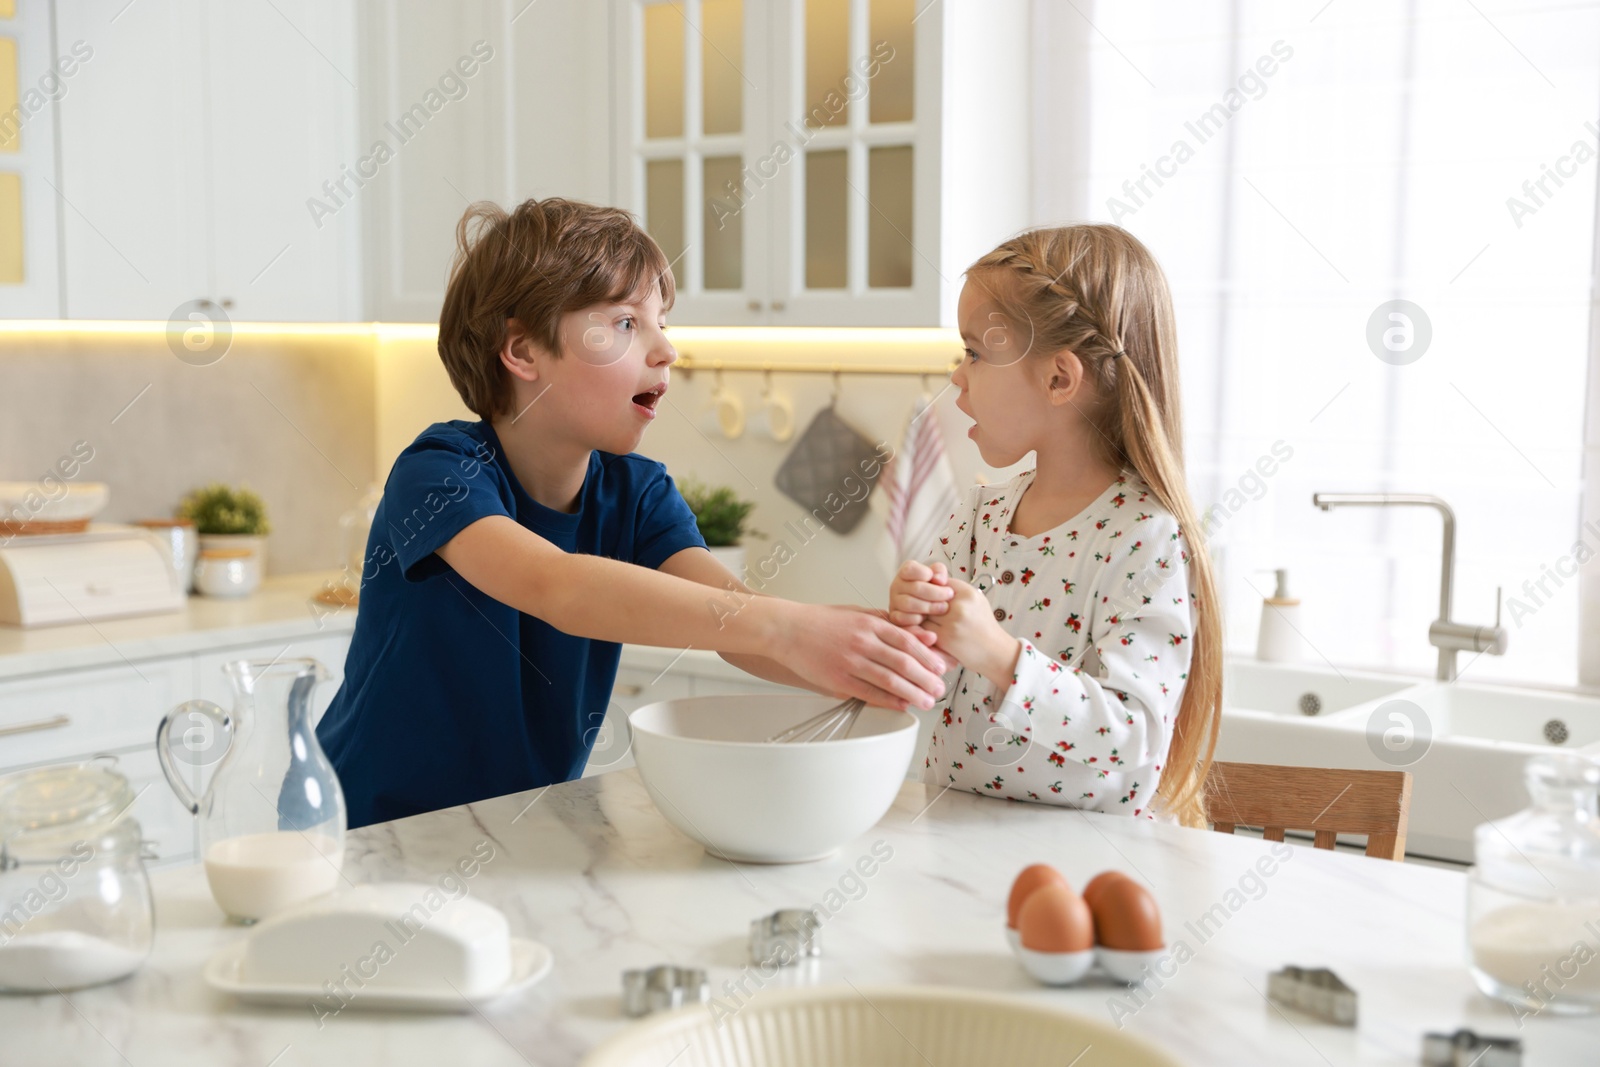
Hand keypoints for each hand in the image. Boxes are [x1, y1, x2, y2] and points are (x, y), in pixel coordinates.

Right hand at [774, 602, 950, 710]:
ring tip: (927, 700)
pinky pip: (869, 693)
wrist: (787, 630)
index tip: (940, 667)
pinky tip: (902, 704)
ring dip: (913, 693)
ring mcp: (850, 662)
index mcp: (869, 624)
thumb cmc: (821, 622)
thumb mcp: (856, 613)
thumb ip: (886, 622)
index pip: (907, 641)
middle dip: (926, 678)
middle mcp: (862, 642)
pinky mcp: (838, 680)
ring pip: (890, 681)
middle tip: (939, 688)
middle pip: (903, 663)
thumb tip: (916, 633)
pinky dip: (889, 701)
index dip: (927, 657)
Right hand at [888, 559, 953, 626]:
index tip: (939, 580)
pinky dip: (918, 619)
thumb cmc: (934, 590)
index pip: (910, 568)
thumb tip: (938, 579)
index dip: (925, 573)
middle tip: (949, 595)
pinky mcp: (895, 618)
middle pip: (915, 587)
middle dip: (936, 592)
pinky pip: (904, 619)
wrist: (931, 611)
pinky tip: (928, 619)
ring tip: (943, 607)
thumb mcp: (938, 577)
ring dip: (930, 606)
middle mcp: (896, 586)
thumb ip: (939, 572)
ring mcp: (894, 602)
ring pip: (910, 603)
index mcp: (905, 573)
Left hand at [921, 577, 1021, 686]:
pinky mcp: (945, 638)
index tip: (931, 597)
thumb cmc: (983, 625)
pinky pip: (923, 629)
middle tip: (924, 610)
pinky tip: (929, 633)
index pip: (937, 583)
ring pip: (922, 613)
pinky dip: (922, 630)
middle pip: (927, 598)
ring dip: (922, 618)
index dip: (931, 590)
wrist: (995, 651)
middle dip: (923, 604)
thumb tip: (930, 580)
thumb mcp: (976, 600)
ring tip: (928, 622)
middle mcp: (960, 606)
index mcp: (968, 593)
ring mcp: (952, 622)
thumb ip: (955, 589)